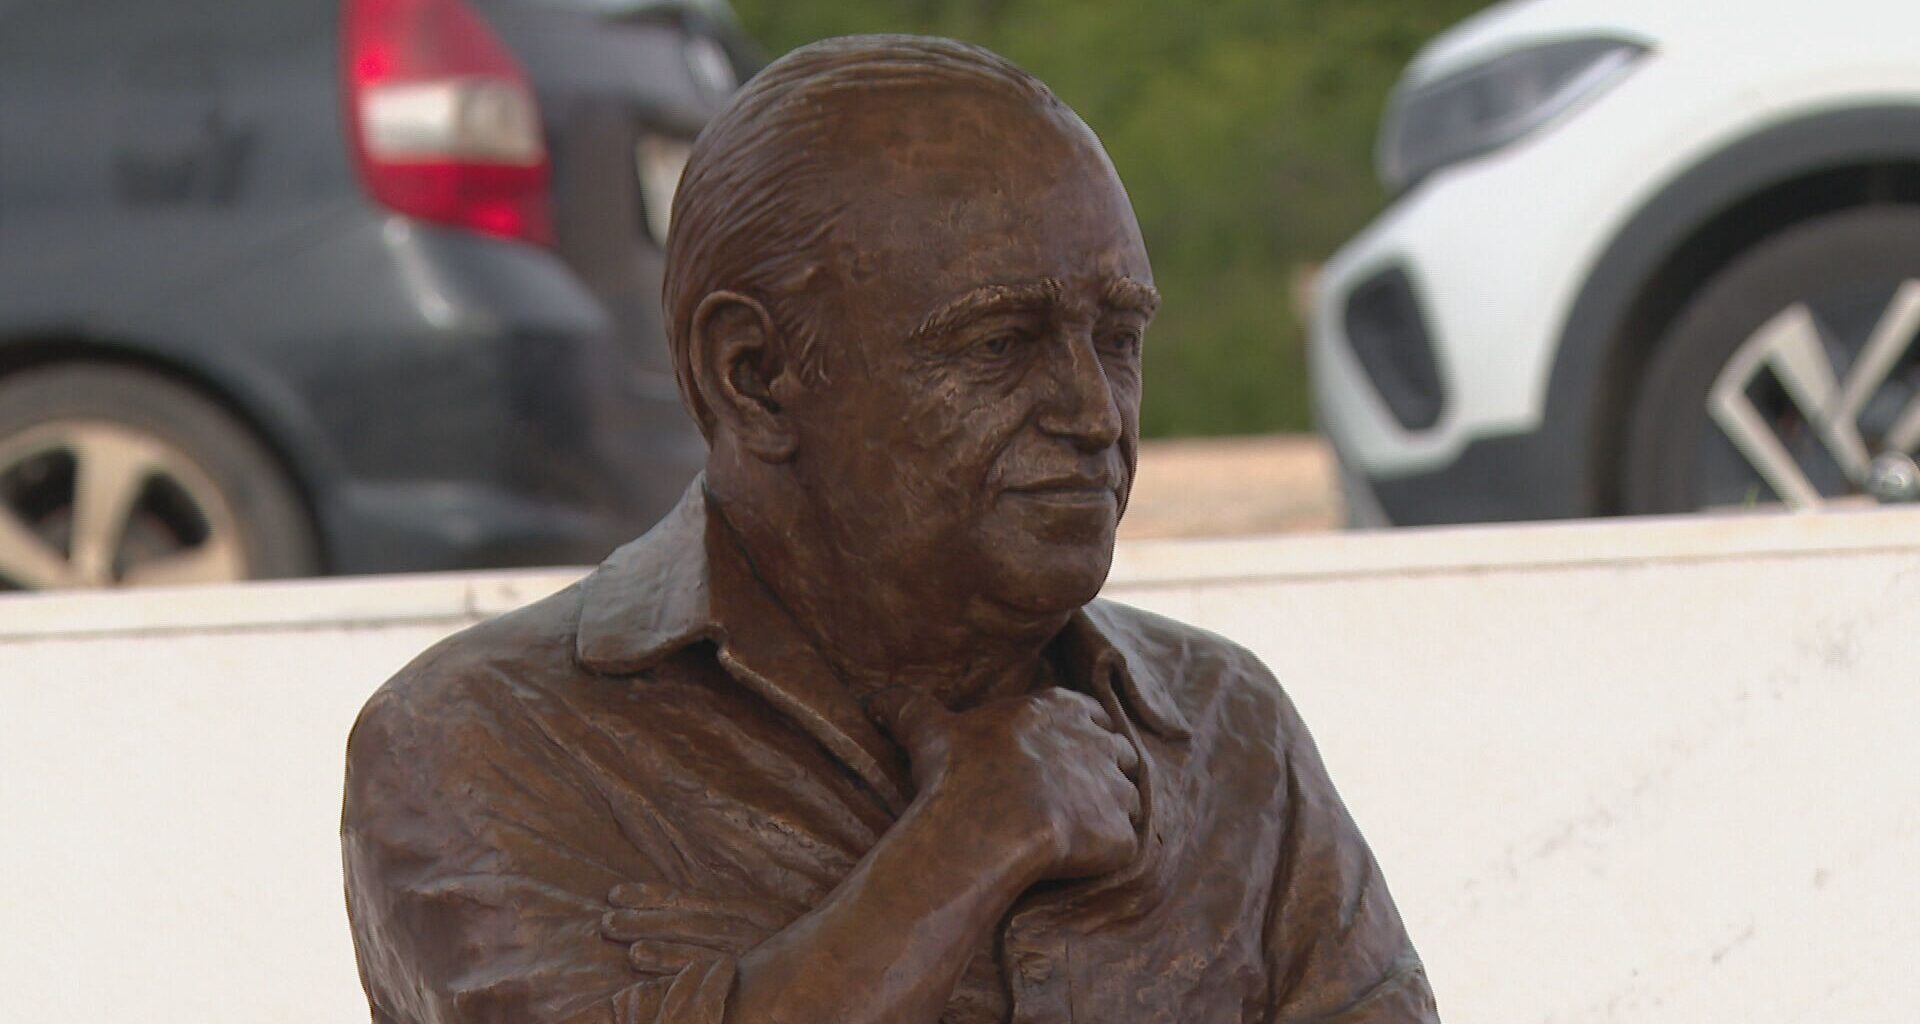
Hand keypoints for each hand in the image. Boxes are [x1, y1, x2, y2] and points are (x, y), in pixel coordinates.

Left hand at [600, 883, 795, 974]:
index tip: (616, 893)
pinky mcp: (751, 974)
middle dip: (645, 919)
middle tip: (606, 922)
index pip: (689, 900)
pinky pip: (711, 971)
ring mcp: (748, 952)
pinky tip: (650, 965)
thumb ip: (729, 913)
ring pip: (695, 947)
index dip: (652, 896)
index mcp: (743, 908)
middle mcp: (743, 927)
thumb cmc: (798, 936)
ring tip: (628, 946)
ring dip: (658, 944)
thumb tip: (690, 907)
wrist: (843, 953)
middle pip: (686, 921)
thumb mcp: (766, 917)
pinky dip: (678, 966)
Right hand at [870, 686, 1140, 882]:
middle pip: (1119, 754)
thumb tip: (874, 700)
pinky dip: (1107, 852)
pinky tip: (1076, 861)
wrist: (982, 830)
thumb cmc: (958, 775)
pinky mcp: (1122, 835)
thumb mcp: (927, 729)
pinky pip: (1124, 844)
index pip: (1092, 715)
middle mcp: (1099, 742)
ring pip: (1128, 799)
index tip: (1061, 757)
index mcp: (1062, 709)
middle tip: (1070, 798)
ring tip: (1075, 833)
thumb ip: (907, 707)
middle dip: (1104, 772)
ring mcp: (1116, 790)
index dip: (1081, 735)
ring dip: (1109, 812)